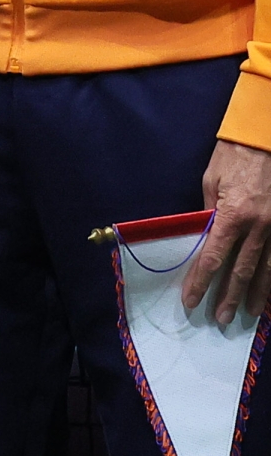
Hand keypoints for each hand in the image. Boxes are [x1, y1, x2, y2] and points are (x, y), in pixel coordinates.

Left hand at [184, 139, 270, 325]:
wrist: (267, 137)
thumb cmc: (235, 155)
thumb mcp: (212, 181)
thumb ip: (209, 212)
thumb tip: (205, 236)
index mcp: (233, 215)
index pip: (212, 258)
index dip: (201, 282)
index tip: (192, 300)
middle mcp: (259, 226)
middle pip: (241, 270)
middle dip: (229, 296)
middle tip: (220, 319)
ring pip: (267, 269)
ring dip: (256, 294)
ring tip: (247, 313)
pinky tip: (270, 292)